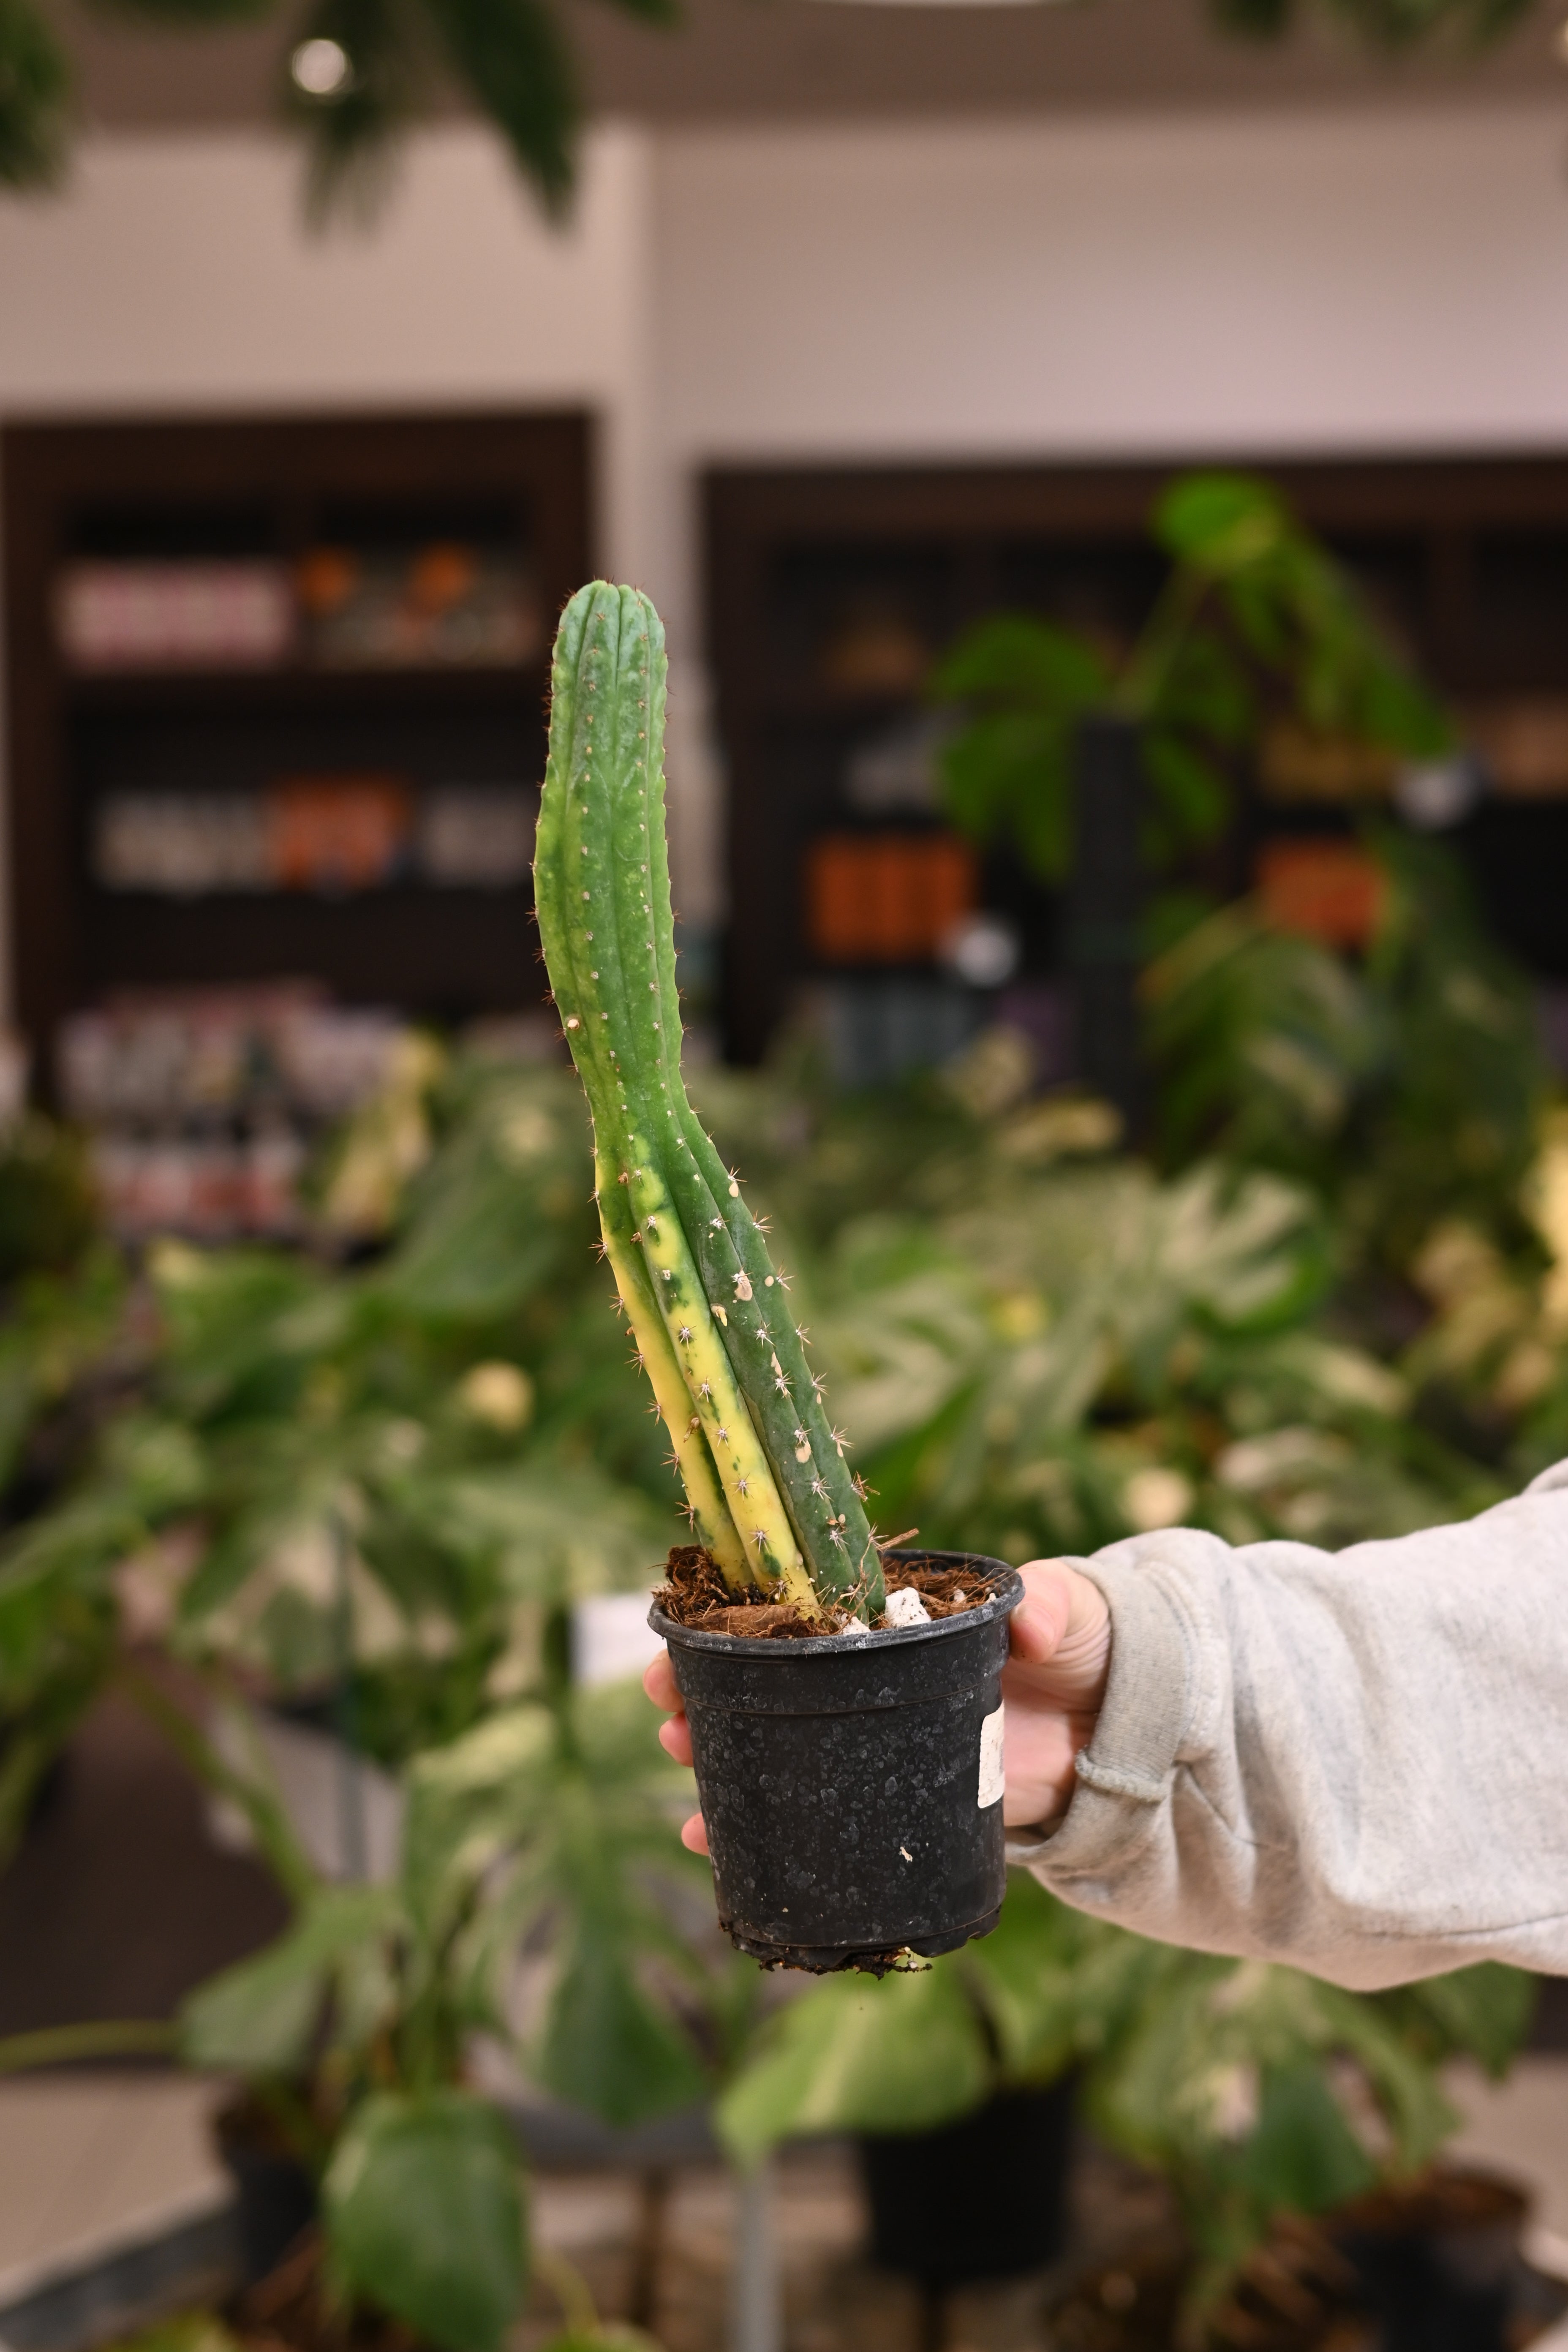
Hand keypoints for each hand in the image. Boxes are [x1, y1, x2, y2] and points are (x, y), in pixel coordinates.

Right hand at [642, 1559, 1110, 1853]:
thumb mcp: (1067, 1612)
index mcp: (889, 1621)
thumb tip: (1033, 1623)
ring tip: (686, 1785)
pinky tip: (715, 1847)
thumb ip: (1049, 1607)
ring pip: (780, 1754)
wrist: (1118, 1723)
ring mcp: (878, 1745)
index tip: (684, 1635)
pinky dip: (765, 1834)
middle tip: (669, 1718)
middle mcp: (868, 1682)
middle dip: (705, 1700)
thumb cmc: (1080, 1645)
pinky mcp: (901, 1804)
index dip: (732, 1623)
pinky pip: (822, 1819)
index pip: (794, 1614)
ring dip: (721, 1768)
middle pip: (766, 1687)